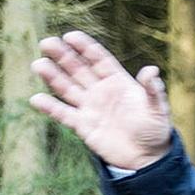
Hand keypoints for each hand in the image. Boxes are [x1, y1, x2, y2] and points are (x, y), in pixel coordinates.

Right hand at [28, 30, 173, 169]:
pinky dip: (50, 107)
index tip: (69, 36)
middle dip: (62, 55)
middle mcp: (101, 91)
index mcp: (118, 82)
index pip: (98, 59)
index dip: (84, 47)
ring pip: (67, 88)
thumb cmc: (156, 130)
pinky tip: (36, 99)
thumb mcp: (158, 109)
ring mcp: (90, 107)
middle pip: (78, 69)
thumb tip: (152, 70)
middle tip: (46, 43)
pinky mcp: (83, 125)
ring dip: (52, 76)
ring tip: (38, 65)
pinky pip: (63, 114)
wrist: (147, 158)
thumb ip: (152, 90)